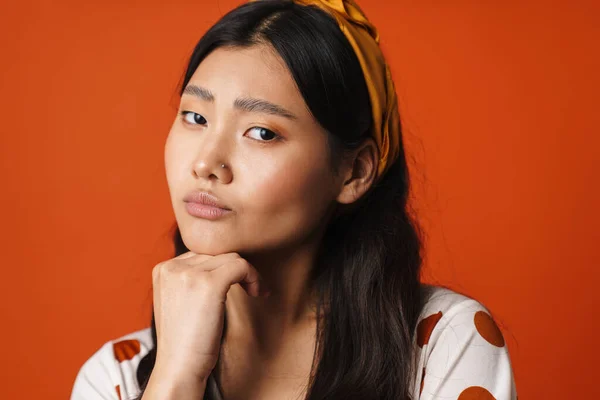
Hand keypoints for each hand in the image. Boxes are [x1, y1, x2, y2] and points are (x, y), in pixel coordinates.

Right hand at [150, 251, 269, 382]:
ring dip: (248, 273)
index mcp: (163, 269)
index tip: (237, 285)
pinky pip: (241, 265)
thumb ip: (191, 280)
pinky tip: (258, 293)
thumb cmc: (185, 341)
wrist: (179, 368)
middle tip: (252, 289)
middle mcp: (172, 267)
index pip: (203, 254)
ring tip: (256, 292)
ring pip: (231, 257)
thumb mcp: (180, 302)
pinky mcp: (208, 284)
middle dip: (237, 270)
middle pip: (218, 254)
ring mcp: (188, 274)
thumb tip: (223, 265)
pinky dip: (254, 276)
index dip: (223, 268)